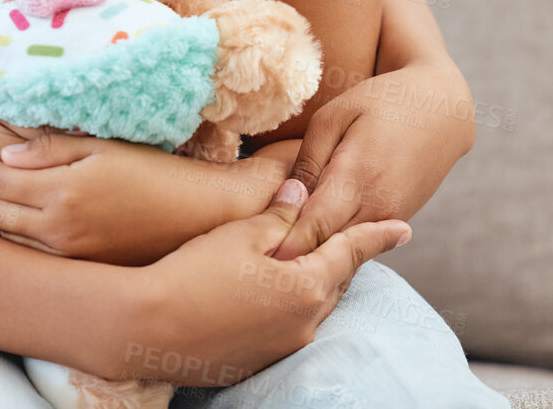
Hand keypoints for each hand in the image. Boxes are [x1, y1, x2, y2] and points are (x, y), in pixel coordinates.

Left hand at [0, 132, 291, 263]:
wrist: (198, 216)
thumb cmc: (153, 172)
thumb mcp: (102, 149)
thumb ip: (51, 151)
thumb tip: (6, 157)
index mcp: (62, 192)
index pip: (0, 181)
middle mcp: (59, 228)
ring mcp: (69, 253)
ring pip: (7, 239)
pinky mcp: (82, 266)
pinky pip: (30, 257)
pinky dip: (2, 243)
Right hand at [110, 178, 411, 386]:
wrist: (148, 325)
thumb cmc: (193, 271)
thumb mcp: (239, 232)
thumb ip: (279, 215)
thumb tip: (302, 192)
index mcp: (306, 286)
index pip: (350, 253)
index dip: (377, 236)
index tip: (405, 228)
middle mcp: (304, 323)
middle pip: (332, 283)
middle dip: (334, 258)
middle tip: (337, 235)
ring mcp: (282, 347)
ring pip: (308, 307)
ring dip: (305, 283)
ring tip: (287, 262)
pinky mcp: (258, 360)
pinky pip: (283, 327)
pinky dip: (280, 305)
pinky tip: (253, 293)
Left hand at [271, 60, 475, 261]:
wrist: (442, 111)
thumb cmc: (379, 102)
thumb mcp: (334, 117)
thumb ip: (310, 159)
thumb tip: (288, 197)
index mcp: (357, 176)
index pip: (315, 225)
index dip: (286, 244)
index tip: (258, 260)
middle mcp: (379, 205)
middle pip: (330, 245)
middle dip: (297, 258)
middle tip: (260, 271)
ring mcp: (393, 217)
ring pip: (349, 249)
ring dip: (319, 258)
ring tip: (279, 270)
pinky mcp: (400, 219)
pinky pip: (365, 241)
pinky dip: (341, 248)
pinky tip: (313, 252)